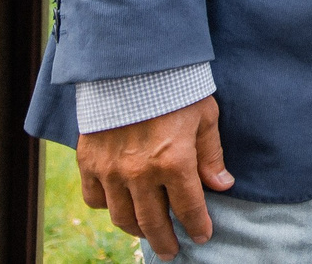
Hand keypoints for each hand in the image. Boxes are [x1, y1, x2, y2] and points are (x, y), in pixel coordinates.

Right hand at [78, 95, 230, 259]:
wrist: (131, 66)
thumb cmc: (176, 88)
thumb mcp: (205, 116)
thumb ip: (211, 154)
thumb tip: (222, 185)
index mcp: (174, 161)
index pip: (189, 207)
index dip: (197, 226)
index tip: (203, 237)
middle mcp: (140, 173)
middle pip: (153, 222)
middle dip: (166, 241)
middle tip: (172, 252)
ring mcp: (111, 170)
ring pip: (122, 216)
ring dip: (137, 230)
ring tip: (148, 235)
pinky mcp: (89, 162)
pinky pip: (94, 198)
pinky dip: (107, 207)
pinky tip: (119, 207)